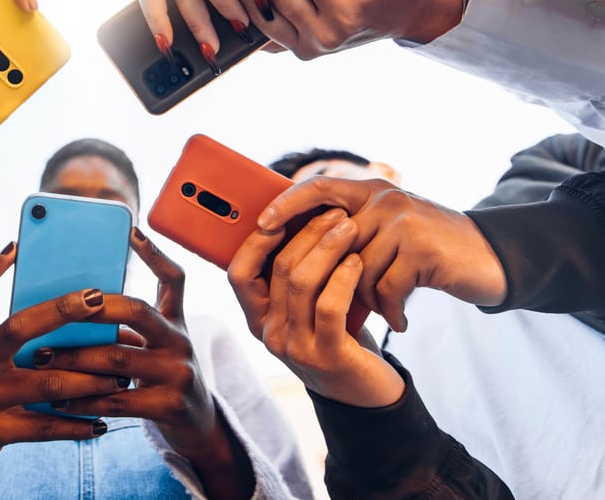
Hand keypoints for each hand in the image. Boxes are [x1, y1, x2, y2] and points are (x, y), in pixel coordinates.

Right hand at [0, 245, 118, 498]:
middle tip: (99, 301)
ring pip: (46, 383)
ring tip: (120, 377)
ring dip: (89, 379)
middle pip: (19, 328)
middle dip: (61, 311)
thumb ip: (10, 331)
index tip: (17, 248)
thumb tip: (65, 302)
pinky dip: (76, 425)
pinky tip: (101, 423)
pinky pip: (43, 427)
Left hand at [40, 230, 254, 498]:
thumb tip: (66, 309)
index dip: (154, 253)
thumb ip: (126, 328)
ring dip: (73, 358)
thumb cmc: (161, 379)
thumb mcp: (155, 346)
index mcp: (175, 320)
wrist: (198, 427)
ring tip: (41, 358)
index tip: (131, 229)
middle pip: (137, 310)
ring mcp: (179, 373)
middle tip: (57, 310)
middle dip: (92, 308)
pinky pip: (117, 400)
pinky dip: (83, 401)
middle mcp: (180, 340)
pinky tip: (59, 401)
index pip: (173, 278)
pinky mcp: (170, 406)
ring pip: (118, 358)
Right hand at [229, 209, 403, 407]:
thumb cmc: (337, 337)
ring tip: (350, 228)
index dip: (256, 240)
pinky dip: (343, 276)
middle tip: (335, 212)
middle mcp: (269, 334)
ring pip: (301, 282)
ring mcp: (295, 348)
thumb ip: (294, 277)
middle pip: (278, 269)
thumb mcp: (306, 309)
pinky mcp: (326, 357)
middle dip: (307, 232)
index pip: (238, 273)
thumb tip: (295, 218)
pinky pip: (329, 306)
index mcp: (257, 318)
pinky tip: (357, 261)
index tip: (283, 212)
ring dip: (328, 247)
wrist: (365, 392)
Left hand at [258, 177, 506, 331]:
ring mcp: (403, 221)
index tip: (262, 226)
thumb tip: (294, 250)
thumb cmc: (427, 251)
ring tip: (384, 310)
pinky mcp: (421, 248)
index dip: (287, 204)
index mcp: (371, 190)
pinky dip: (391, 310)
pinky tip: (400, 320)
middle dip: (332, 279)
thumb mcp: (388, 231)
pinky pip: (385, 287)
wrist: (488, 259)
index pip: (317, 187)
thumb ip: (351, 231)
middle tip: (338, 305)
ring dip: (367, 299)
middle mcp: (384, 199)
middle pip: (333, 243)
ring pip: (357, 270)